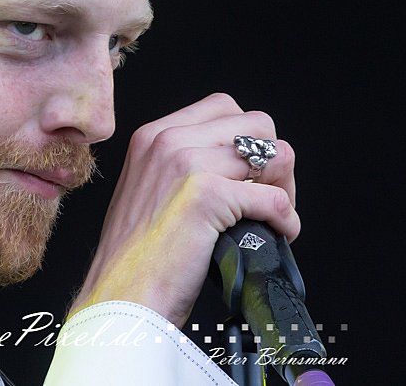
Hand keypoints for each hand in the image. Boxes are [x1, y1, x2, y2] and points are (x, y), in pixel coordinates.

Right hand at [69, 92, 299, 327]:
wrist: (119, 297)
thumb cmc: (137, 258)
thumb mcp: (149, 191)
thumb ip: (184, 166)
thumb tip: (242, 168)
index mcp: (153, 136)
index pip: (224, 108)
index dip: (247, 140)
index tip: (248, 175)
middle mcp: (168, 140)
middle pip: (256, 124)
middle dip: (273, 161)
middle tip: (267, 198)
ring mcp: (186, 164)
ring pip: (274, 154)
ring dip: (285, 189)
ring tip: (272, 219)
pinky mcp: (206, 196)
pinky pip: (274, 198)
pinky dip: (286, 221)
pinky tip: (276, 236)